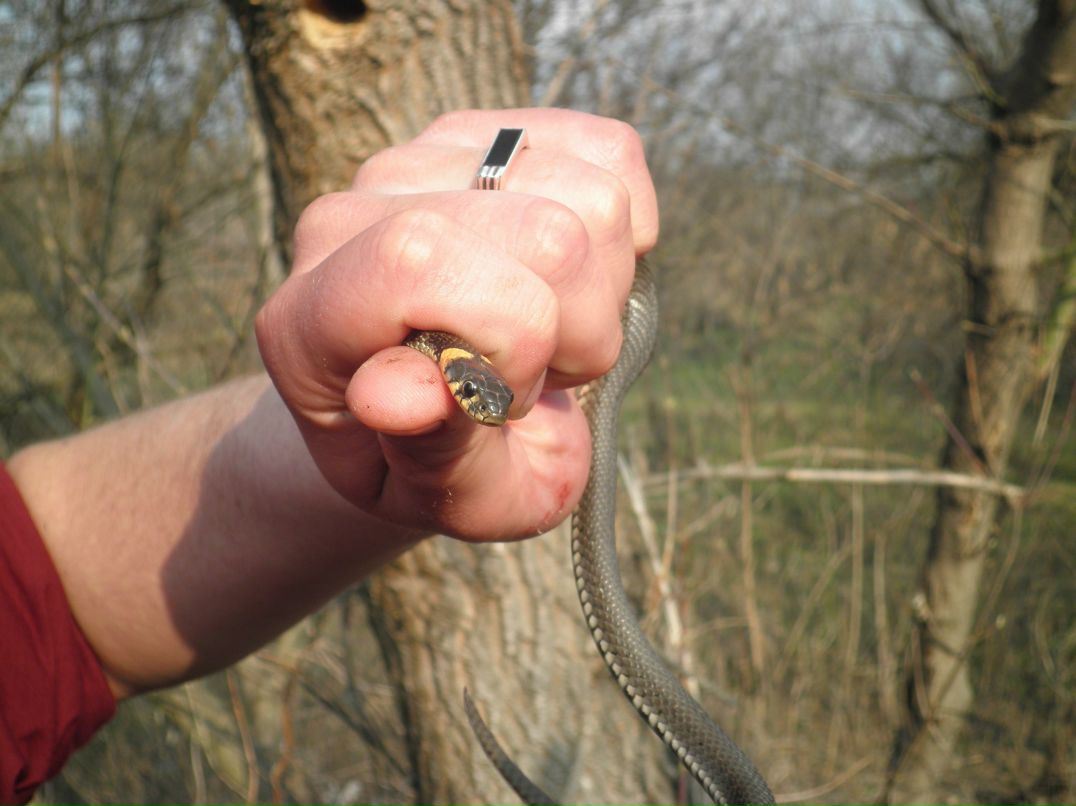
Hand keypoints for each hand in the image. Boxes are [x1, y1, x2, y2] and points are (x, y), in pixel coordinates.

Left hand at [256, 109, 658, 540]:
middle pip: (547, 234)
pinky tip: (568, 280)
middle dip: (573, 334)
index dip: (507, 335)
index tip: (505, 401)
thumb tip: (395, 393)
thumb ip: (431, 454)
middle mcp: (351, 216)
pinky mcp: (494, 129)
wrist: (434, 407)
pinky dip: (623, 238)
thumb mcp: (449, 499)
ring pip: (595, 200)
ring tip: (541, 332)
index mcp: (311, 321)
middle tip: (526, 378)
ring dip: (599, 294)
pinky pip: (614, 156)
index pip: (416, 259)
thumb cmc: (442, 462)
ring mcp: (421, 159)